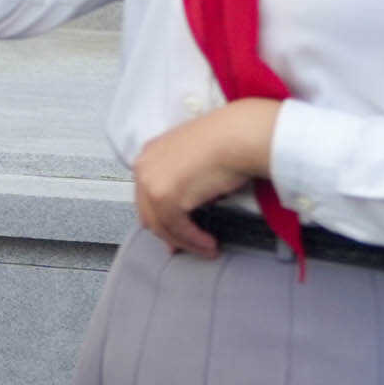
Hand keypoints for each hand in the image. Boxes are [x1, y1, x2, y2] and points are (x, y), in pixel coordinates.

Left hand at [128, 98, 279, 253]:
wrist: (239, 136)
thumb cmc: (228, 141)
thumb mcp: (196, 157)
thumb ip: (184, 178)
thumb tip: (187, 207)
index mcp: (149, 153)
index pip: (146, 193)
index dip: (160, 215)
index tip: (173, 231)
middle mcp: (144, 166)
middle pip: (149, 211)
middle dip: (167, 233)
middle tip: (185, 246)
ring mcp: (152, 182)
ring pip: (162, 225)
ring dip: (185, 241)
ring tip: (207, 249)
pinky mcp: (165, 197)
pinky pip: (177, 228)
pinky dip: (193, 240)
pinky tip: (209, 244)